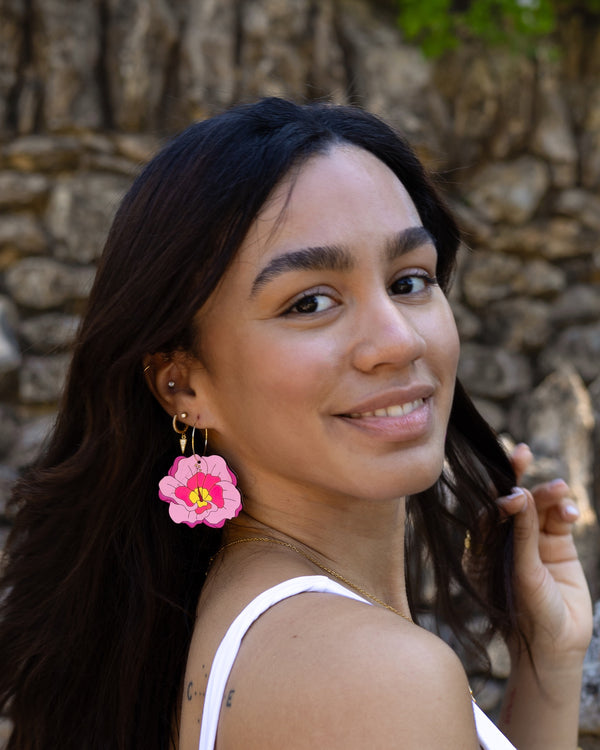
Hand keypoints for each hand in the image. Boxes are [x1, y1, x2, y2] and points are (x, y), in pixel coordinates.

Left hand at [498, 443, 592, 664]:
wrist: (554, 650)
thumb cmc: (525, 617)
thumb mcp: (521, 574)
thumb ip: (522, 536)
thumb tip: (520, 495)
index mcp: (482, 546)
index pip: (488, 509)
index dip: (496, 490)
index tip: (509, 482)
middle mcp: (506, 540)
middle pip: (512, 502)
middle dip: (518, 477)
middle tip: (522, 454)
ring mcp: (533, 542)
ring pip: (539, 507)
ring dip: (548, 494)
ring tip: (560, 489)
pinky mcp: (558, 548)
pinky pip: (559, 520)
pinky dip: (565, 511)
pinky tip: (570, 513)